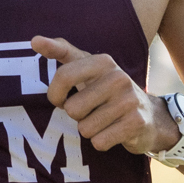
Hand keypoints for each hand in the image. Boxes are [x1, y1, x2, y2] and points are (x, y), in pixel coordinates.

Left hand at [33, 37, 180, 154]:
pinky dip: (102, 142)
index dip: (55, 94)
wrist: (150, 116)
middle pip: (72, 109)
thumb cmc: (106, 91)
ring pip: (85, 128)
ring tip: (105, 120)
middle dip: (77, 116)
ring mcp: (129, 100)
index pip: (64, 76)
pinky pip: (99, 142)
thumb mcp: (88, 67)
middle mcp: (118, 77)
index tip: (58, 100)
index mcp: (103, 61)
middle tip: (92, 110)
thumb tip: (34, 40)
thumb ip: (61, 51)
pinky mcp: (136, 123)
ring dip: (90, 130)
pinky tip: (114, 132)